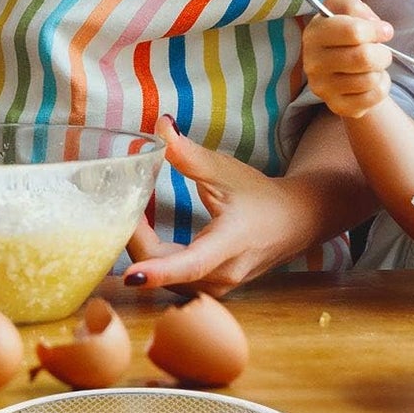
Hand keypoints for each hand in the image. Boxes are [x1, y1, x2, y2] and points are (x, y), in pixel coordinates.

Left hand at [123, 116, 319, 296]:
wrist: (295, 221)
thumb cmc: (261, 195)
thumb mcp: (225, 170)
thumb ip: (189, 154)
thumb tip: (160, 125)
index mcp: (230, 245)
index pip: (190, 266)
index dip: (157, 272)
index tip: (128, 277)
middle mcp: (223, 275)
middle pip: (165, 269)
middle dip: (134, 239)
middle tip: (118, 202)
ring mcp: (218, 287)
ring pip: (165, 278)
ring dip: (140, 249)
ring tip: (128, 212)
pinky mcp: (211, 287)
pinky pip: (172, 277)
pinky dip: (151, 257)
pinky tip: (142, 231)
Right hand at [301, 0, 394, 119]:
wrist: (339, 68)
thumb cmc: (345, 34)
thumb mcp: (344, 9)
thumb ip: (354, 6)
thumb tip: (375, 25)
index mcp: (313, 34)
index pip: (353, 32)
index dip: (376, 30)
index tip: (383, 31)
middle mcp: (312, 62)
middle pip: (364, 57)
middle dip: (382, 52)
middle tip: (379, 51)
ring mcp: (322, 86)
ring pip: (370, 78)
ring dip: (380, 70)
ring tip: (371, 66)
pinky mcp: (337, 105)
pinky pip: (374, 96)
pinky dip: (381, 87)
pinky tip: (370, 81)